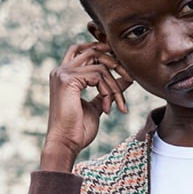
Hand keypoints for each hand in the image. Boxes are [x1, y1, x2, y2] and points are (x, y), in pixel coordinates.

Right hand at [40, 42, 132, 171]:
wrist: (66, 144)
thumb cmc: (78, 130)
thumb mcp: (98, 105)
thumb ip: (108, 90)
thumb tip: (127, 79)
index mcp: (64, 75)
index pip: (83, 49)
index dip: (102, 50)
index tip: (121, 65)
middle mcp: (61, 70)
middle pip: (93, 50)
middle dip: (115, 62)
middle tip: (131, 78)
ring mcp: (63, 73)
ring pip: (100, 65)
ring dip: (115, 85)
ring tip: (118, 105)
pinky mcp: (67, 79)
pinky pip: (98, 75)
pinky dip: (108, 92)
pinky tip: (106, 109)